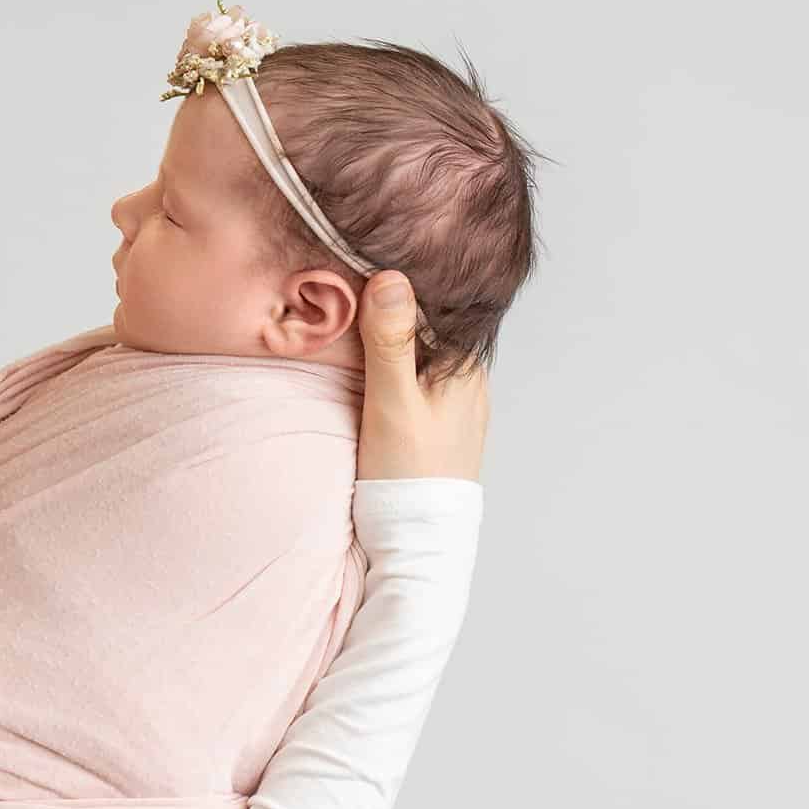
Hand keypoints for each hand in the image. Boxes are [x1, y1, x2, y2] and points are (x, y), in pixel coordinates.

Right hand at [355, 271, 489, 481]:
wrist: (417, 541)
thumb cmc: (408, 474)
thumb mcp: (393, 402)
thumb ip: (391, 342)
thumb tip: (390, 277)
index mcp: (464, 367)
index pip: (430, 306)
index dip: (393, 286)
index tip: (355, 267)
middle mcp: (466, 380)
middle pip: (424, 328)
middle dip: (388, 309)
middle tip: (341, 288)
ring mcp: (453, 403)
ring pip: (417, 354)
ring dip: (386, 339)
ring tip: (347, 318)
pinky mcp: (435, 423)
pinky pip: (413, 378)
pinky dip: (390, 365)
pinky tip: (364, 364)